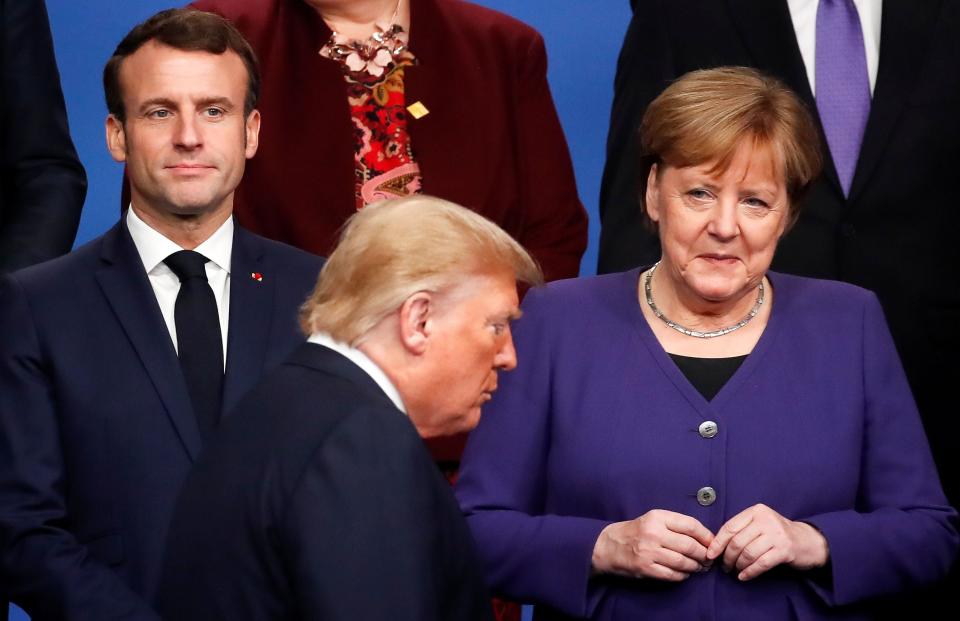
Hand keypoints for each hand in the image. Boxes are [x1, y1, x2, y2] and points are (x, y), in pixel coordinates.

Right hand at [591, 509, 713, 580]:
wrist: (610, 545)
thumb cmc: (637, 531)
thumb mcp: (654, 519)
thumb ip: (676, 526)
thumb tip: (705, 538)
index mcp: (658, 517)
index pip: (690, 525)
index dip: (706, 536)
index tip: (712, 543)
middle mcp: (654, 533)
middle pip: (690, 546)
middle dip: (703, 555)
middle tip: (708, 560)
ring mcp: (649, 552)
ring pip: (683, 562)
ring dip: (695, 567)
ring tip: (699, 567)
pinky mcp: (646, 568)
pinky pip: (672, 574)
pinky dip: (683, 575)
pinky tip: (684, 573)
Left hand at [706, 504, 828, 580]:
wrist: (807, 541)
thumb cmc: (776, 533)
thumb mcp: (759, 524)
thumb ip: (741, 529)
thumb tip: (716, 546)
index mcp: (756, 511)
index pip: (730, 527)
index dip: (718, 543)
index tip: (710, 554)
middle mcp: (766, 520)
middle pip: (737, 542)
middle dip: (727, 557)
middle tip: (725, 566)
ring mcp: (777, 534)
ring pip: (748, 553)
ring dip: (738, 565)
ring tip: (735, 571)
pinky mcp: (785, 550)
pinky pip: (761, 564)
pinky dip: (750, 572)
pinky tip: (744, 576)